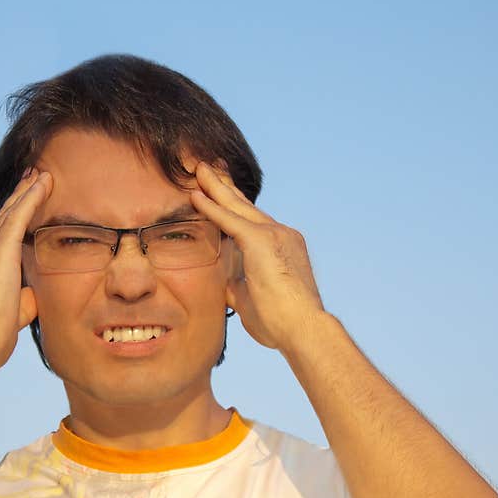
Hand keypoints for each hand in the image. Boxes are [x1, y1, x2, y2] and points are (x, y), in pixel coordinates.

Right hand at [0, 168, 52, 373]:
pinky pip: (18, 218)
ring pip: (9, 214)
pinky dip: (31, 198)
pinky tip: (43, 183)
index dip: (9, 221)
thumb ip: (20, 303)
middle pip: (1, 220)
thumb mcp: (8, 318)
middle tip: (31, 178)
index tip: (20, 206)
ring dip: (27, 193)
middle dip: (17, 199)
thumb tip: (30, 295)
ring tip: (41, 175)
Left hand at [189, 161, 324, 350]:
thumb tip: (226, 284)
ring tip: (197, 170)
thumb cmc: (281, 324)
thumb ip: (239, 287)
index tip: (220, 193)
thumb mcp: (252, 302)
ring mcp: (274, 234)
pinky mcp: (262, 241)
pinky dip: (211, 207)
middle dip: (224, 187)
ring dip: (215, 187)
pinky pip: (230, 220)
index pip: (252, 222)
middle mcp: (281, 234)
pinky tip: (195, 196)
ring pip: (237, 206)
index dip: (233, 207)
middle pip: (245, 205)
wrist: (302, 329)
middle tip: (206, 168)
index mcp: (281, 247)